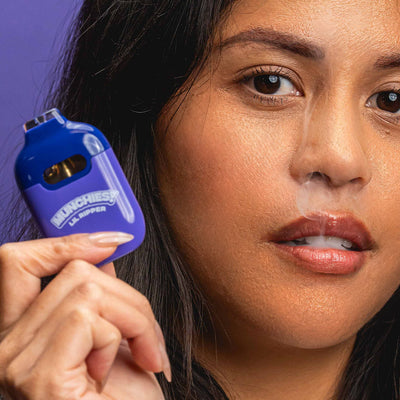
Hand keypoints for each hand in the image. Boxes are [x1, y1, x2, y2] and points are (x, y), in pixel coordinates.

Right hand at [0, 233, 170, 399]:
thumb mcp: (113, 337)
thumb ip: (98, 296)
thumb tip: (103, 256)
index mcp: (21, 334)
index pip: (16, 263)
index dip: (62, 242)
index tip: (110, 241)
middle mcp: (6, 347)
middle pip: (75, 273)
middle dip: (128, 297)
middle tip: (147, 338)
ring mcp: (16, 364)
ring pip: (89, 290)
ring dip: (136, 320)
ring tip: (146, 355)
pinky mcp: (40, 378)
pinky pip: (90, 319)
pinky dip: (124, 337)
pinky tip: (117, 374)